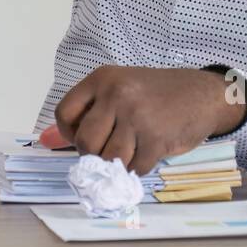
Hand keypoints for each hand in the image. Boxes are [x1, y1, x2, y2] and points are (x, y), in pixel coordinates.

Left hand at [47, 65, 244, 173]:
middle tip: (111, 146)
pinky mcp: (156, 138)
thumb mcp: (118, 91)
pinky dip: (138, 166)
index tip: (85, 135)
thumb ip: (84, 114)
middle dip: (94, 153)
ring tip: (131, 148)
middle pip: (85, 142)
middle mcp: (116, 94)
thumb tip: (44, 142)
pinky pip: (134, 167)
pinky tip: (148, 151)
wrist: (202, 94)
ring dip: (118, 162)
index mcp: (102, 79)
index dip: (68, 133)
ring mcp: (137, 116)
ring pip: (108, 158)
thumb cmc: (156, 93)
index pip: (64, 114)